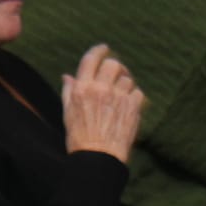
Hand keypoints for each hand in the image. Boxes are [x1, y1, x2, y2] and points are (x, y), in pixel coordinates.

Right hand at [61, 43, 144, 162]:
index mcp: (82, 88)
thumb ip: (69, 91)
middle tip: (116, 73)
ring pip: (127, 78)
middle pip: (113, 64)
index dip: (99, 50)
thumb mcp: (68, 112)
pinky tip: (128, 104)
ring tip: (121, 93)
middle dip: (114, 67)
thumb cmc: (79, 137)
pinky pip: (138, 92)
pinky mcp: (133, 107)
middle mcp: (101, 89)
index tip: (104, 48)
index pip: (91, 59)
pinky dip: (134, 96)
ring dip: (125, 83)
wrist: (98, 157)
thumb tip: (68, 76)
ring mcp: (119, 97)